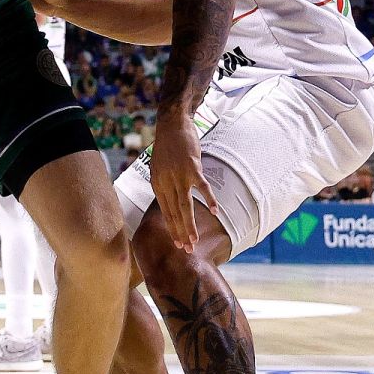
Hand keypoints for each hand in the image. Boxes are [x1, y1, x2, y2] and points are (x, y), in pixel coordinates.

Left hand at [149, 113, 213, 249]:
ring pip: (185, 205)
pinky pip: (202, 187)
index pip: (165, 212)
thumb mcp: (159, 167)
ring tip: (194, 240)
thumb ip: (164, 184)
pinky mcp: (192, 167)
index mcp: (157, 184)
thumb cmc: (168, 146)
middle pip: (174, 213)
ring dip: (190, 224)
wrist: (172, 124)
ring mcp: (179, 175)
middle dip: (181, 232)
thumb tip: (170, 200)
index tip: (178, 243)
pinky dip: (209, 199)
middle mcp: (166, 182)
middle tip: (187, 249)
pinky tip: (215, 211)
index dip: (172, 228)